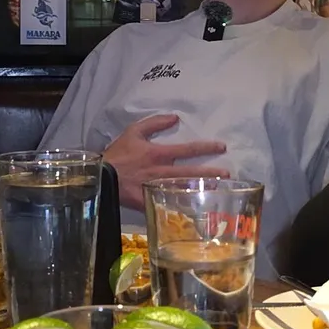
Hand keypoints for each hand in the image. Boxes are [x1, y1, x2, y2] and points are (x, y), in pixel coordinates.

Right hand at [104, 114, 228, 210]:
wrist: (100, 177)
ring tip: (219, 191)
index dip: (206, 147)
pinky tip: (195, 211)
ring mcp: (157, 188)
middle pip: (191, 172)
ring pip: (184, 189)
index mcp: (159, 153)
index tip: (222, 147)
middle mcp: (161, 171)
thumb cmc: (118, 154)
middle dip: (211, 173)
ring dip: (201, 189)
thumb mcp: (133, 131)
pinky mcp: (149, 202)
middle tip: (228, 174)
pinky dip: (181, 209)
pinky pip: (168, 206)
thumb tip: (175, 118)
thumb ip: (155, 123)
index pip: (188, 149)